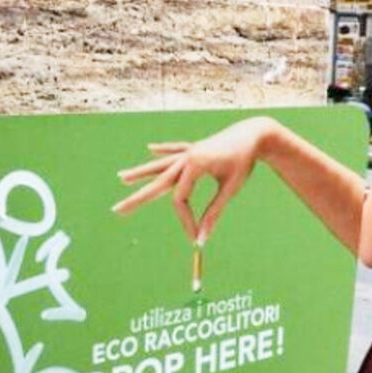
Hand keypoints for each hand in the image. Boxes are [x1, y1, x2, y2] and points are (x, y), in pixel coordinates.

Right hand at [112, 117, 277, 242]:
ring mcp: (189, 151)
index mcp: (194, 166)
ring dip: (141, 172)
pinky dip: (163, 151)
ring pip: (160, 165)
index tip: (195, 236)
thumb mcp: (230, 189)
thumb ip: (214, 212)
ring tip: (121, 177)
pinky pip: (175, 150)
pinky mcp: (195, 148)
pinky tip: (150, 148)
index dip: (186, 220)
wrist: (255, 134)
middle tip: (116, 210)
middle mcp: (186, 158)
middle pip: (157, 183)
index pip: (180, 200)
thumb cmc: (244, 161)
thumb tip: (202, 238)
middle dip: (137, 199)